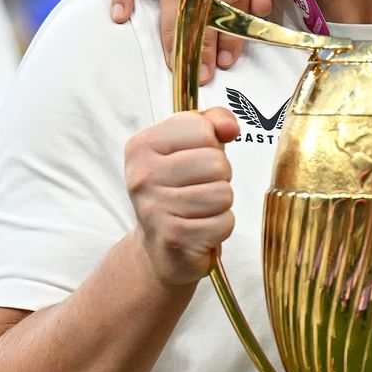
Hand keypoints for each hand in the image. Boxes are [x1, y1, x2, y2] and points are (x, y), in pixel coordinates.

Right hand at [126, 106, 241, 288]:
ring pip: (223, 193)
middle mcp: (143, 176)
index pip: (201, 128)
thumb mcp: (188, 149)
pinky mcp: (175, 238)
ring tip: (199, 209)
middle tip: (199, 188)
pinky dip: (220, 226)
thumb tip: (229, 126)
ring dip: (220, 203)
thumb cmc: (178, 191)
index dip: (210, 144)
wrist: (158, 248)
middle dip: (219, 176)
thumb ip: (211, 123)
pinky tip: (200, 228)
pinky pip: (224, 222)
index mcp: (142, 146)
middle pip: (216, 162)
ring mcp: (155, 209)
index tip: (194, 159)